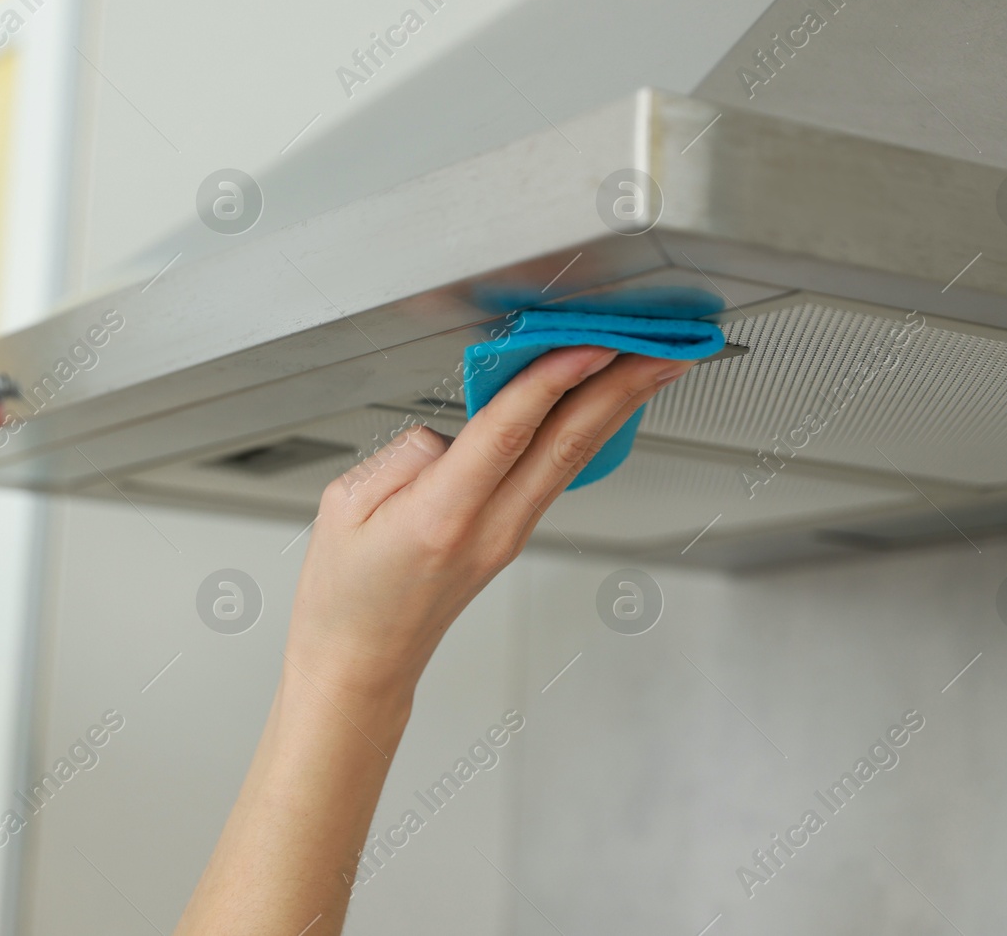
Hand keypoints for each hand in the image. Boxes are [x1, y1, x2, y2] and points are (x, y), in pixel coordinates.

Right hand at [284, 346, 694, 706]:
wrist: (361, 663)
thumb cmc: (345, 594)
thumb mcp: (345, 507)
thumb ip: (403, 455)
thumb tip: (453, 430)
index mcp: (442, 516)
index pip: (508, 433)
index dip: (552, 381)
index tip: (589, 343)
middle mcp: (488, 529)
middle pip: (568, 445)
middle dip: (620, 388)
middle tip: (662, 344)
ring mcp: (508, 537)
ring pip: (574, 458)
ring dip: (619, 406)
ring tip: (655, 365)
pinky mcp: (512, 538)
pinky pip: (559, 474)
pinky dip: (591, 432)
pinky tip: (608, 409)